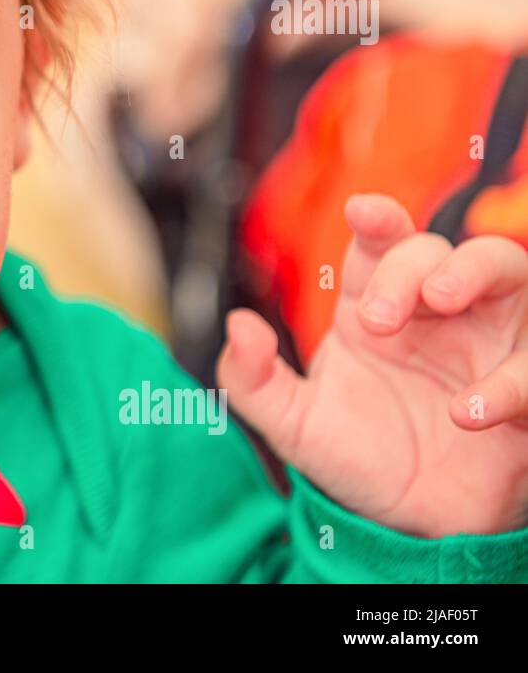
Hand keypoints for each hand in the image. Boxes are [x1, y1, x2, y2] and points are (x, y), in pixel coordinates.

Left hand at [218, 193, 527, 536]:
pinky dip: (511, 383)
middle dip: (410, 266)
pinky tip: (467, 411)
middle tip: (380, 316)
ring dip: (475, 273)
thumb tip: (236, 323)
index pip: (380, 243)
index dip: (376, 218)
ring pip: (508, 271)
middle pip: (437, 250)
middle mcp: (437, 312)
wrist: (405, 525)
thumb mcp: (292, 423)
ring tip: (442, 300)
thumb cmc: (356, 455)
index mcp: (376, 304)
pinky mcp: (524, 393)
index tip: (361, 210)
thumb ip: (251, 379)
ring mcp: (489, 345)